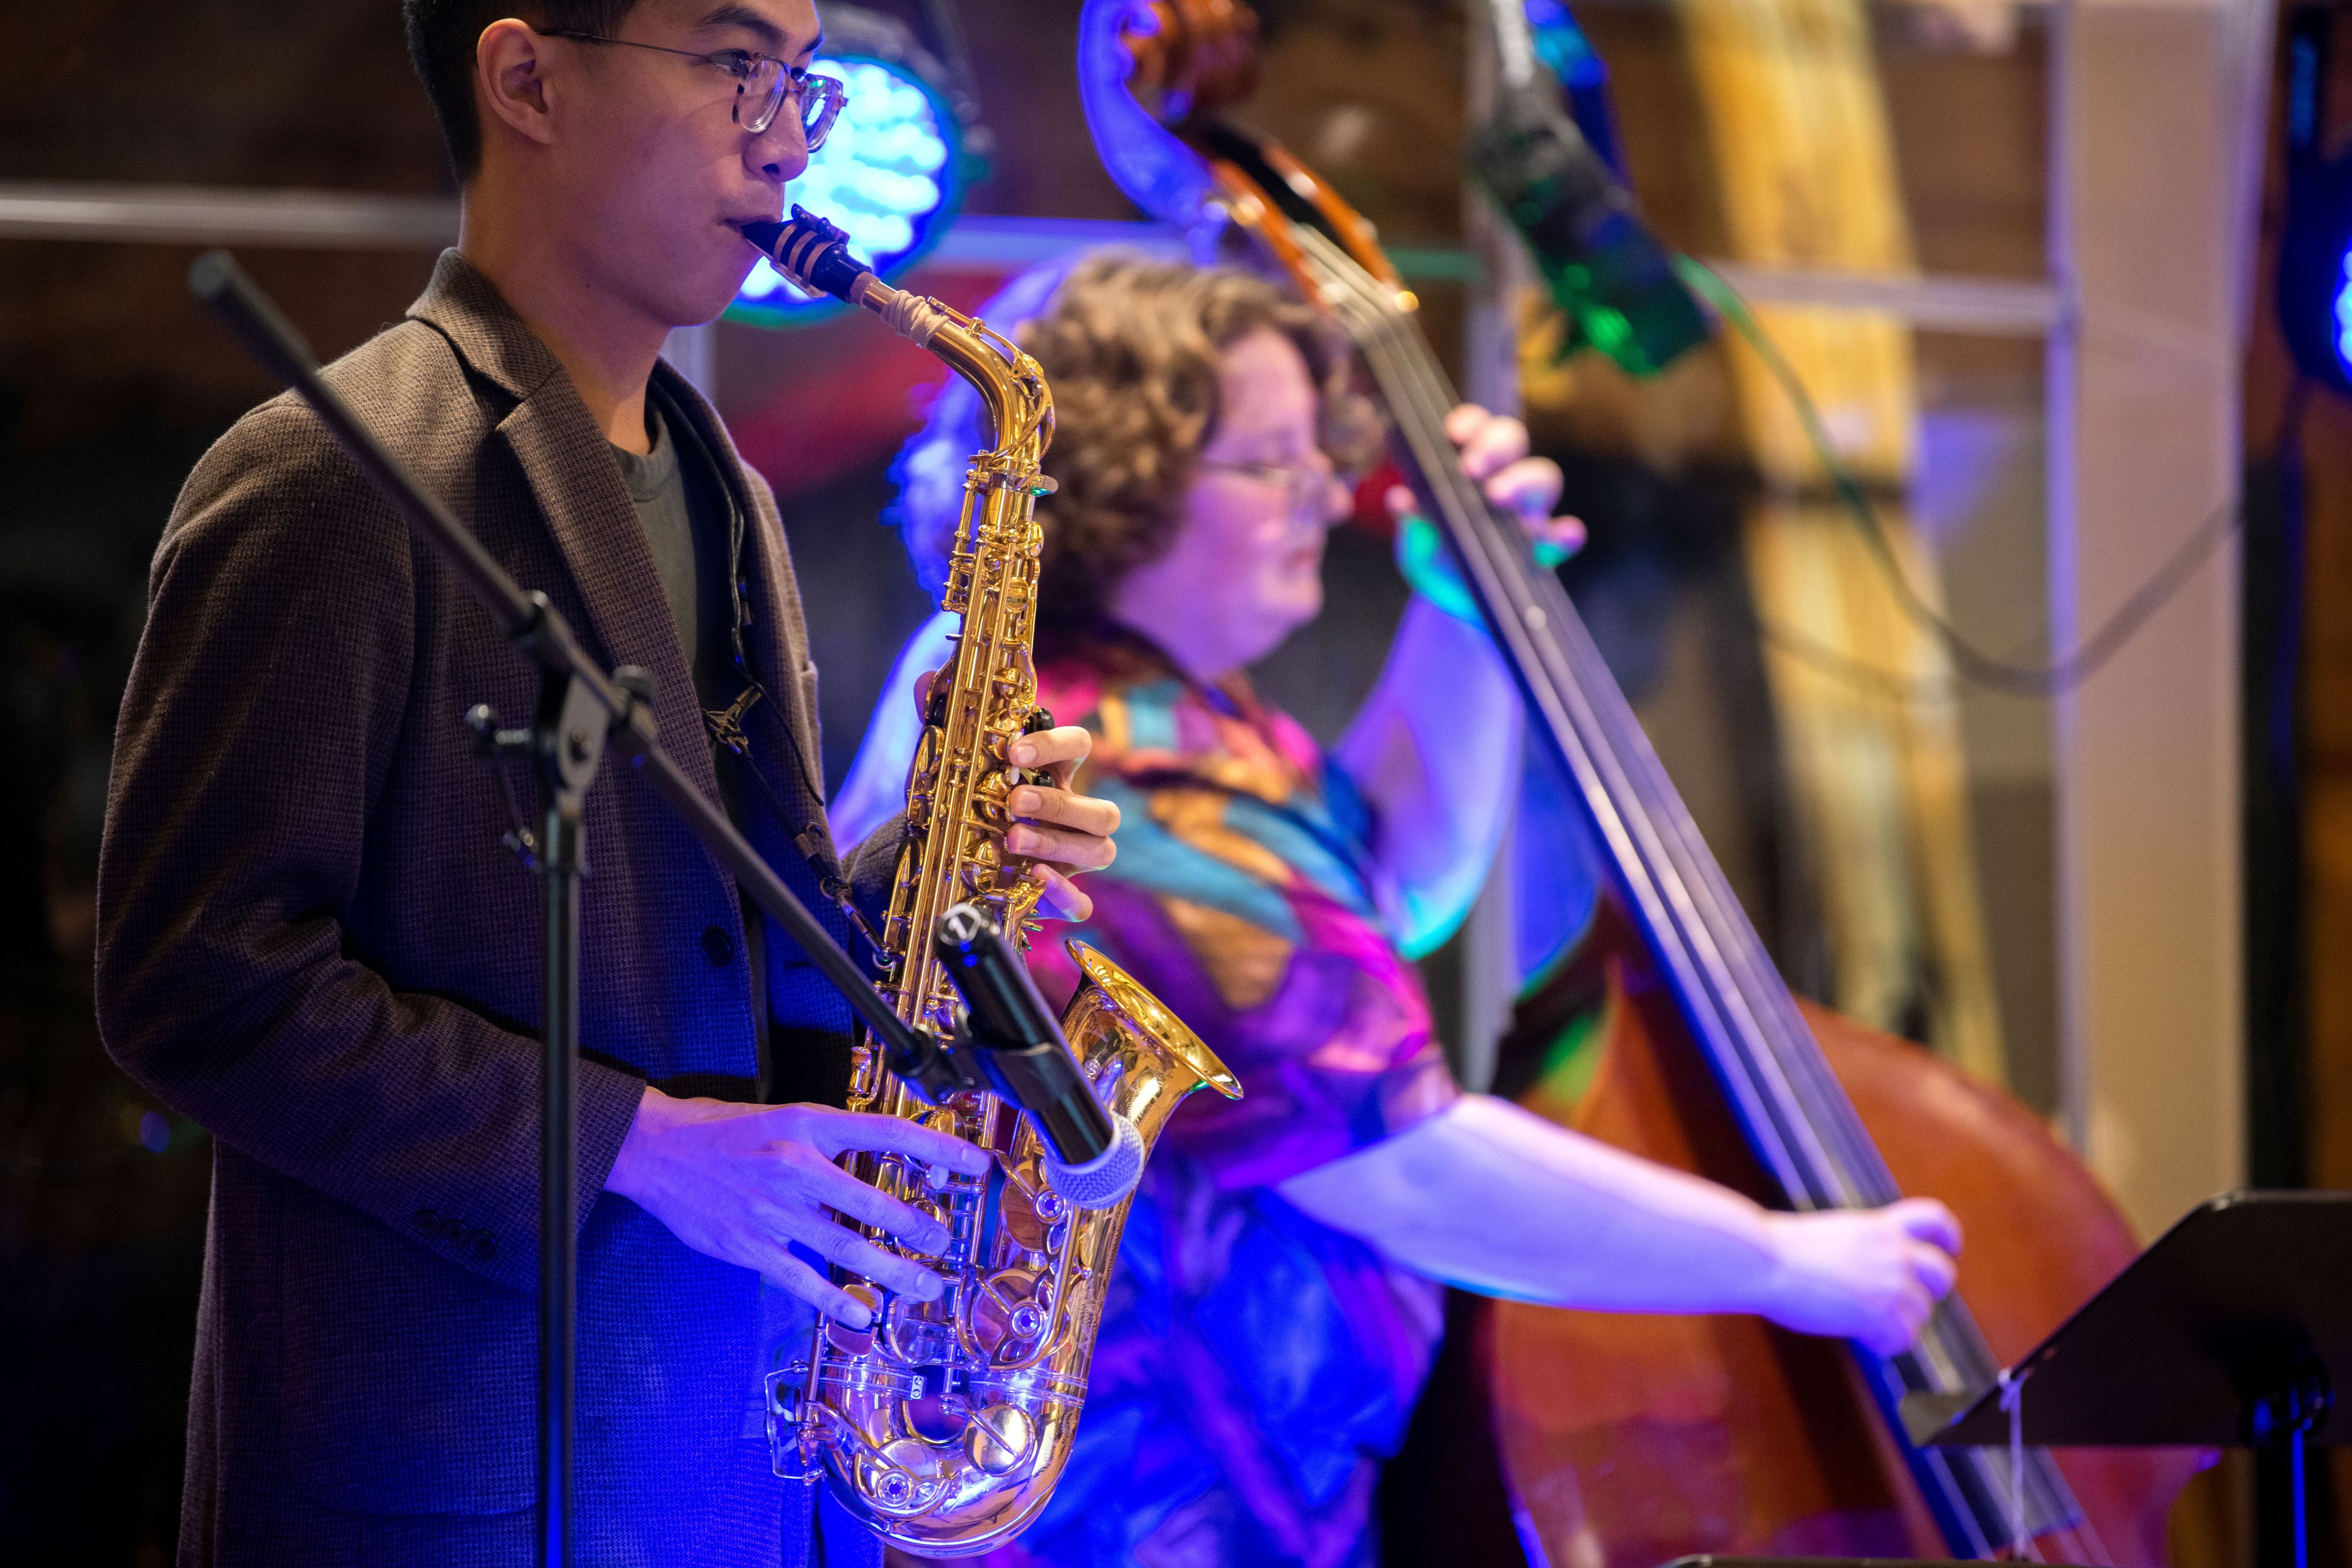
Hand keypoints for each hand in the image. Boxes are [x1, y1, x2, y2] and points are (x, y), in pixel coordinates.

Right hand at [605, 1086, 993, 1327]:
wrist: (656, 1150)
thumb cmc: (723, 1130)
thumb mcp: (784, 1116)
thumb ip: (830, 1140)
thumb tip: (882, 1159)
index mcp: (808, 1125)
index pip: (888, 1133)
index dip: (938, 1148)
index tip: (976, 1163)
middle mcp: (796, 1166)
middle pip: (873, 1202)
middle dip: (918, 1228)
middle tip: (947, 1243)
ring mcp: (773, 1211)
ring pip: (845, 1248)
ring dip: (892, 1272)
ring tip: (926, 1287)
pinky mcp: (750, 1246)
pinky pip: (802, 1279)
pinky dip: (836, 1301)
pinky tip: (864, 1317)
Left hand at [915, 670, 1118, 922]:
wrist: (948, 849)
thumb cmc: (963, 797)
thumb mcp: (950, 761)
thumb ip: (942, 721)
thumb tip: (925, 681)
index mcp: (1054, 773)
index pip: (1078, 746)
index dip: (1053, 745)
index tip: (1013, 751)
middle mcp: (1072, 814)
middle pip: (1102, 808)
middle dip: (1060, 803)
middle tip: (1014, 802)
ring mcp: (1071, 856)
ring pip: (1100, 849)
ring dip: (1059, 843)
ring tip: (1013, 839)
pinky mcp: (1058, 892)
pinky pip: (1082, 903)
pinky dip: (1065, 894)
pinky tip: (1034, 879)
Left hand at [1386, 404, 1583, 559]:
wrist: (1456, 608)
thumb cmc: (1438, 563)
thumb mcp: (1417, 544)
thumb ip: (1412, 522)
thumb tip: (1399, 498)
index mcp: (1471, 469)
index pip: (1477, 429)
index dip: (1470, 423)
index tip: (1452, 434)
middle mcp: (1504, 481)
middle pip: (1514, 441)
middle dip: (1494, 446)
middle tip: (1469, 467)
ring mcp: (1529, 513)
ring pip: (1543, 478)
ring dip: (1523, 480)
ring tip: (1496, 496)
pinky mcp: (1546, 550)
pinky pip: (1564, 536)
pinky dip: (1566, 533)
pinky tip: (1562, 533)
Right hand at [1755, 1197, 1961, 1355]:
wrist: (1764, 1260)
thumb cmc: (1779, 1249)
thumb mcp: (1831, 1233)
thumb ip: (1859, 1248)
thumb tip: (1862, 1273)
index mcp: (1878, 1226)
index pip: (1934, 1218)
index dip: (1948, 1236)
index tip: (1949, 1248)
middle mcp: (1892, 1251)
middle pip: (1942, 1272)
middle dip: (1930, 1291)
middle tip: (1904, 1301)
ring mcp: (1889, 1282)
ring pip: (1921, 1313)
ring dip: (1900, 1324)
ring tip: (1870, 1328)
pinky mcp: (1880, 1313)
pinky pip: (1903, 1339)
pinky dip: (1887, 1344)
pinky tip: (1866, 1340)